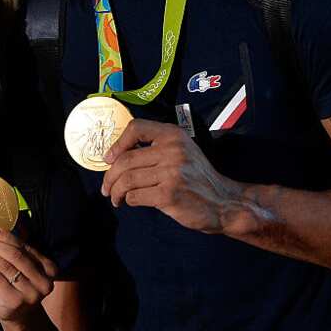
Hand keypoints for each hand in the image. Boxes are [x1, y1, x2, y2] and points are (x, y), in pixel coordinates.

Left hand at [0, 227, 56, 324]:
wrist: (20, 315)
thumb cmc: (21, 286)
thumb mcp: (26, 268)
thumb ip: (18, 251)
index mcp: (50, 268)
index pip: (25, 247)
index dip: (6, 236)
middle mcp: (43, 281)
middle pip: (15, 255)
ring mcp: (31, 292)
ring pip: (5, 266)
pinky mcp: (15, 300)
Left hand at [101, 119, 240, 233]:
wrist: (224, 203)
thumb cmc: (197, 178)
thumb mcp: (182, 151)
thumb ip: (155, 148)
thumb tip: (115, 157)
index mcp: (173, 135)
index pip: (135, 128)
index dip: (117, 144)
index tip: (109, 158)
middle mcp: (172, 150)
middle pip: (125, 160)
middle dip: (110, 176)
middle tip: (106, 187)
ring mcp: (171, 173)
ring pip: (126, 179)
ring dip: (115, 191)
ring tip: (115, 198)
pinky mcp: (169, 194)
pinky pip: (135, 196)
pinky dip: (129, 200)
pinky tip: (132, 202)